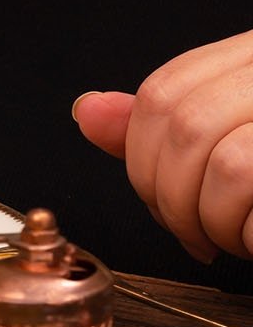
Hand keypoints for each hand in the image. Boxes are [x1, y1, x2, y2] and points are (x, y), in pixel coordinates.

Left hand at [75, 29, 252, 262]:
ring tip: (236, 236)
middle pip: (183, 125)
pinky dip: (247, 232)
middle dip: (169, 198)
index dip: (140, 156)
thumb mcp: (230, 139)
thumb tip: (88, 111)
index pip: (164, 90)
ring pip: (225, 164)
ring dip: (215, 223)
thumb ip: (165, 127)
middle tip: (195, 231)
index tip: (158, 195)